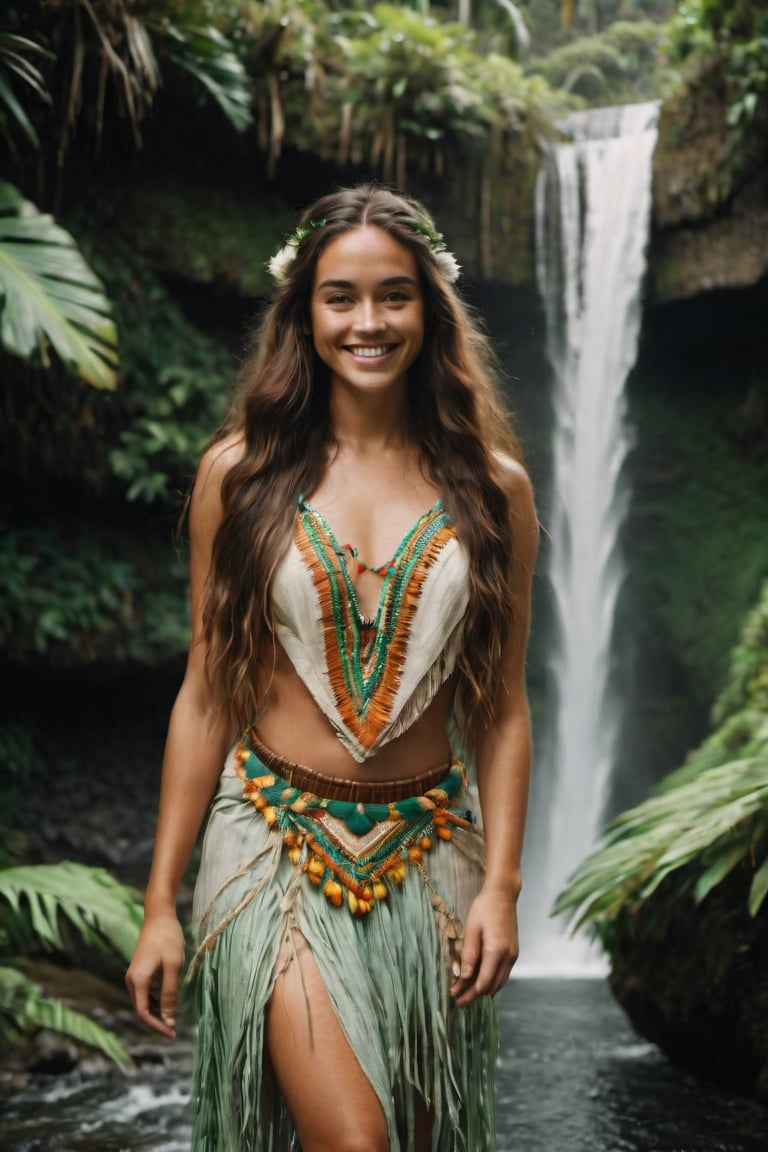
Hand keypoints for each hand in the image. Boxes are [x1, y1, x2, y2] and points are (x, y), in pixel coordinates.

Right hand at [125, 913, 184, 1037]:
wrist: (159, 915)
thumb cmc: (168, 939)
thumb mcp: (173, 966)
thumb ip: (170, 993)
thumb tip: (169, 1020)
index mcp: (138, 981)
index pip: (143, 1014)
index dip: (156, 1027)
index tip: (172, 1033)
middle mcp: (132, 980)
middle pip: (141, 1010)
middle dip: (156, 1023)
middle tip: (174, 1031)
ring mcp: (135, 976)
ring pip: (143, 1002)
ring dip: (156, 1013)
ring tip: (173, 1020)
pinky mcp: (140, 971)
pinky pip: (146, 993)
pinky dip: (156, 1002)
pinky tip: (169, 1004)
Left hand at [450, 886, 518, 1007]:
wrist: (503, 894)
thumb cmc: (484, 908)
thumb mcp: (472, 929)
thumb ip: (469, 954)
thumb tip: (464, 978)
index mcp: (496, 951)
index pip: (483, 982)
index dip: (468, 993)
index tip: (454, 998)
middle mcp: (508, 956)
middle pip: (491, 986)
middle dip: (474, 996)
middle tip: (458, 1002)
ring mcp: (513, 955)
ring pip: (499, 983)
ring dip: (483, 991)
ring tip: (467, 995)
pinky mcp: (513, 952)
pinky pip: (503, 974)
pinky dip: (492, 982)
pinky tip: (481, 983)